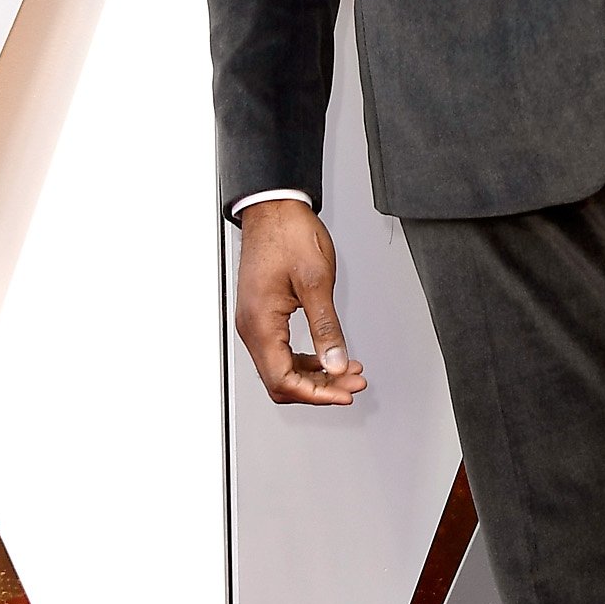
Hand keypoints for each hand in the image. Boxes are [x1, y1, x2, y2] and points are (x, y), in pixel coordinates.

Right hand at [233, 197, 367, 406]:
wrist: (274, 209)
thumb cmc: (288, 235)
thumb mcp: (316, 282)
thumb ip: (326, 328)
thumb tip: (335, 363)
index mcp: (260, 322)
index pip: (283, 380)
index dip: (316, 394)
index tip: (344, 392)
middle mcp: (251, 327)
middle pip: (281, 380)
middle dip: (319, 388)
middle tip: (353, 382)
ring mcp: (254, 322)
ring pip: (281, 367)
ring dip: (315, 375)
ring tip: (348, 370)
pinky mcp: (262, 315)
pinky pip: (280, 350)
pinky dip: (306, 359)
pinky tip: (329, 356)